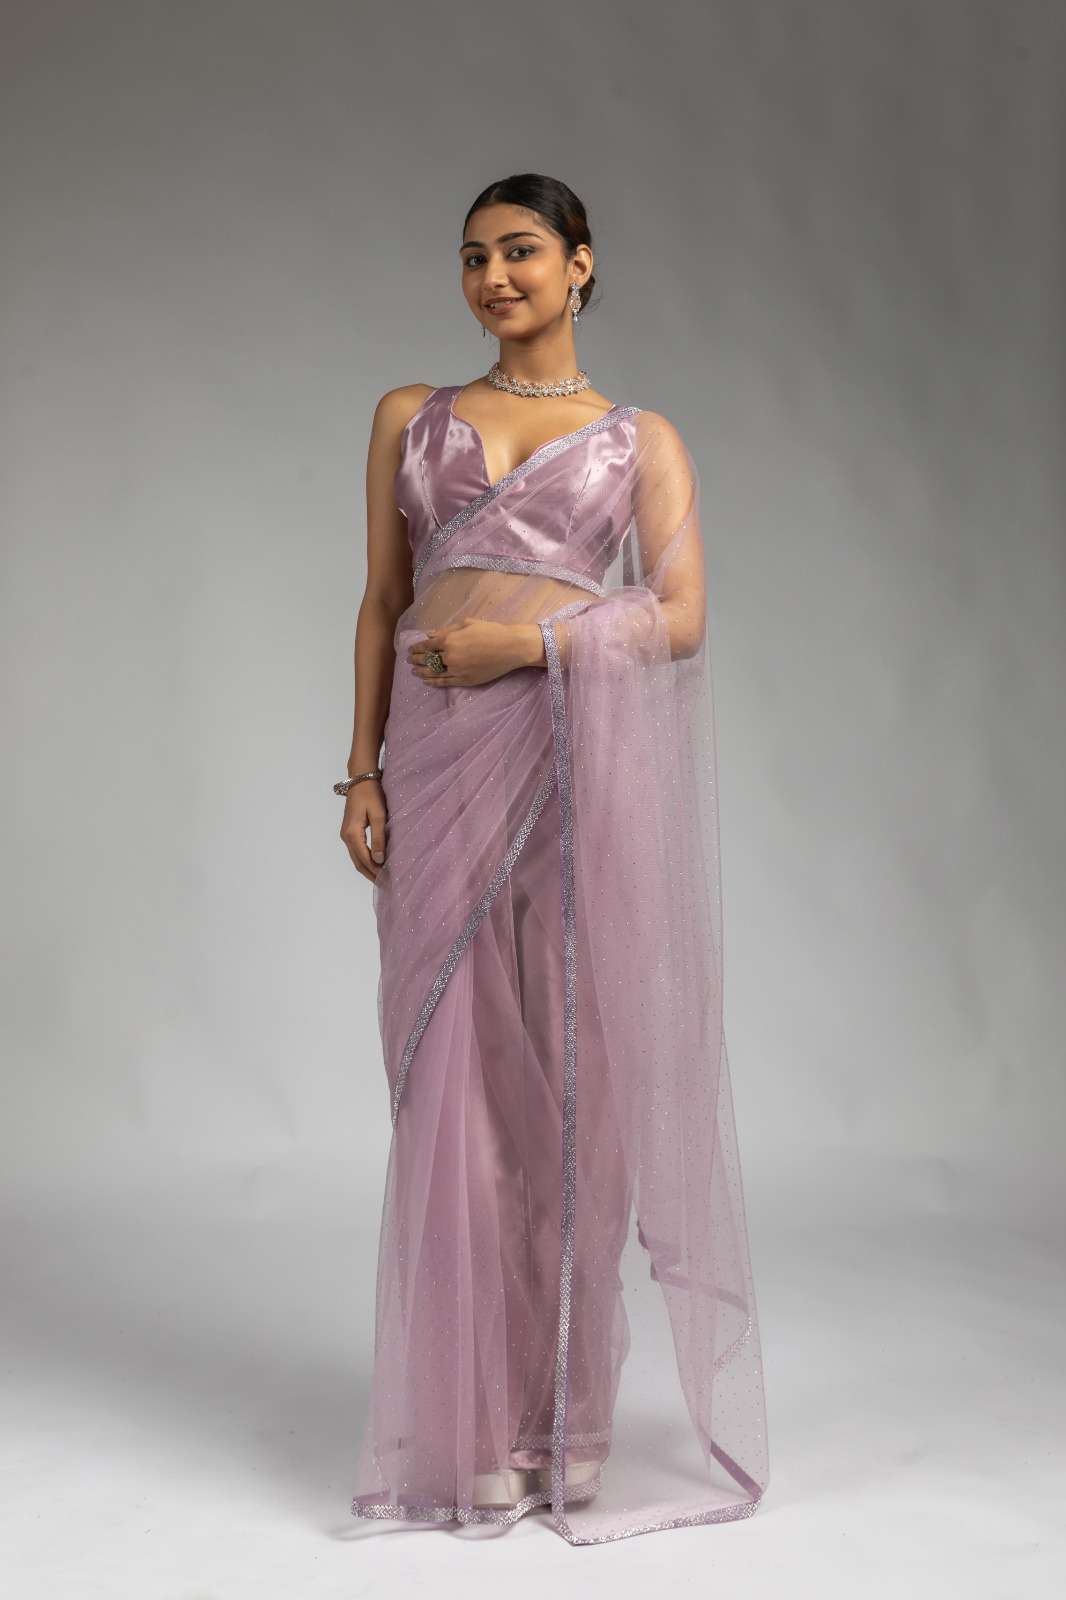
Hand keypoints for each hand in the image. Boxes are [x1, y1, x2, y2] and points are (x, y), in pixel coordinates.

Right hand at [340, 778, 386, 882]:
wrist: (360, 779)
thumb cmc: (371, 794)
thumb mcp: (379, 815)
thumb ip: (379, 838)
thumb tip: (379, 860)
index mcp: (352, 834)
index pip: (365, 859)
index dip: (375, 871)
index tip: (387, 881)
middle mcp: (346, 837)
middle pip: (358, 862)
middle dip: (371, 874)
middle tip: (385, 885)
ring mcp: (346, 835)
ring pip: (356, 858)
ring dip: (368, 869)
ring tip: (381, 878)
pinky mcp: (349, 832)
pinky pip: (357, 851)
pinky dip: (365, 860)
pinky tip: (375, 864)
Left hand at [407, 618, 539, 686]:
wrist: (511, 648)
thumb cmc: (490, 631)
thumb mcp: (467, 624)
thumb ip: (446, 630)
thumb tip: (429, 635)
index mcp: (449, 640)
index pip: (427, 646)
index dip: (416, 648)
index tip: (410, 649)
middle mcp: (450, 656)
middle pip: (428, 660)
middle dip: (416, 660)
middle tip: (408, 660)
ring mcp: (457, 670)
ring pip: (434, 673)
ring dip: (422, 672)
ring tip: (414, 671)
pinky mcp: (466, 680)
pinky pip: (445, 683)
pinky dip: (434, 682)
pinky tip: (427, 681)